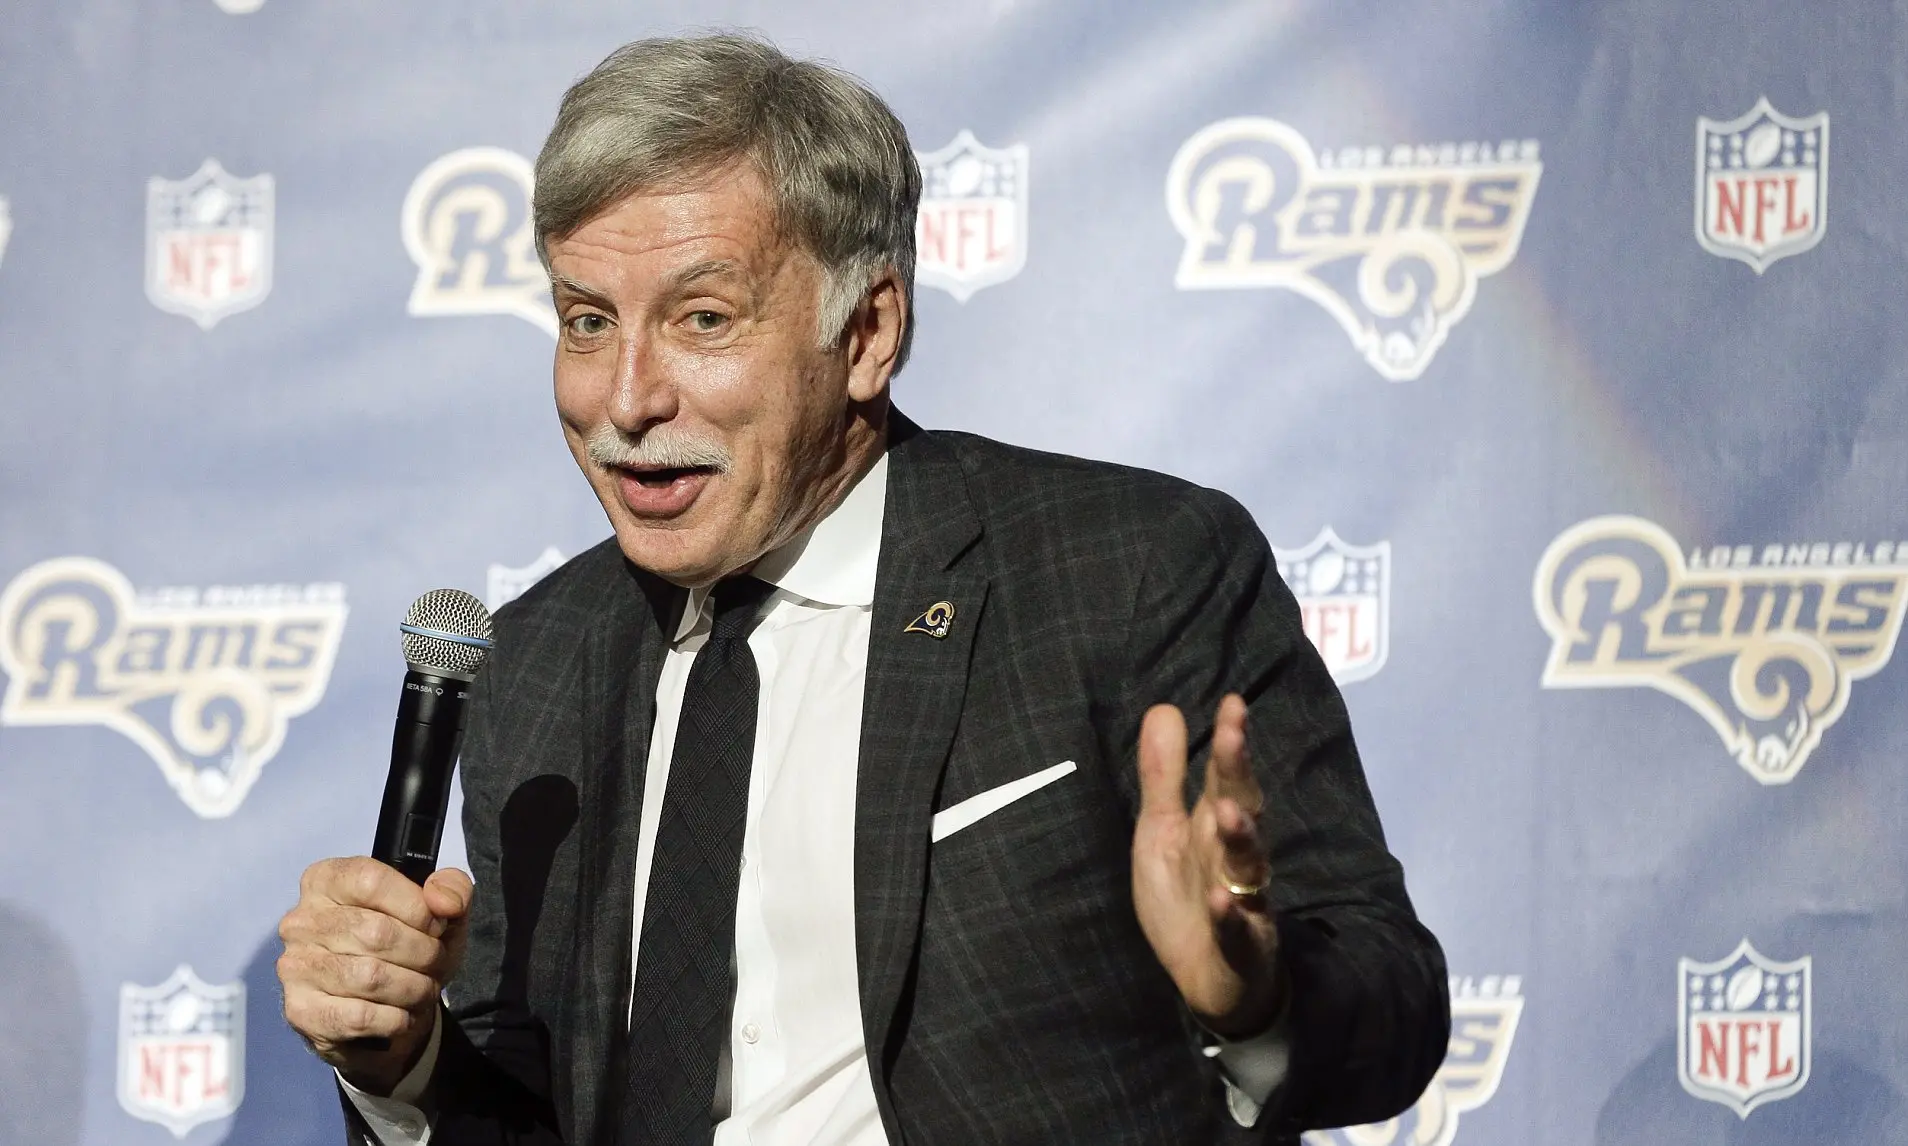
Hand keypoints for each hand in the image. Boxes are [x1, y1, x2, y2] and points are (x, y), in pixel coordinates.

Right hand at [277, 857, 471, 1093]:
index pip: (371, 881)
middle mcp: (301, 921)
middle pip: (376, 932)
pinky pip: (361, 1016)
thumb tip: (445, 902)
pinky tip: (401, 1016)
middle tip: (435, 965)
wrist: (380, 1019)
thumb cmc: (407, 951)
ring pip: (371, 977)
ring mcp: (295, 967)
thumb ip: (452, 890)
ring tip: (422, 990)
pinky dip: (395, 1019)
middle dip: (423, 954)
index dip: (416, 907)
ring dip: (413, 989)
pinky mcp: (301, 1012)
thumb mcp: (438, 913)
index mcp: (326, 881)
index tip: (436, 926)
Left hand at [1132, 694, 1285, 1037]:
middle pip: (1243, 809)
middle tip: (1232, 735)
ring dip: (1240, 838)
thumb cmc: (1188, 897)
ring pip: (1248, 865)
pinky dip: (1232, 916)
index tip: (1232, 702)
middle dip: (1238, 773)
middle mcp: (1234, 856)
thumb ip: (1163, 776)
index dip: (1229, 742)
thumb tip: (1165, 708)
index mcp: (1214, 827)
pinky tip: (1222, 902)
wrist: (1210, 978)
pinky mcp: (1242, 947)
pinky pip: (1238, 930)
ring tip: (1225, 810)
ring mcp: (1244, 900)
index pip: (1226, 777)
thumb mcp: (1162, 832)